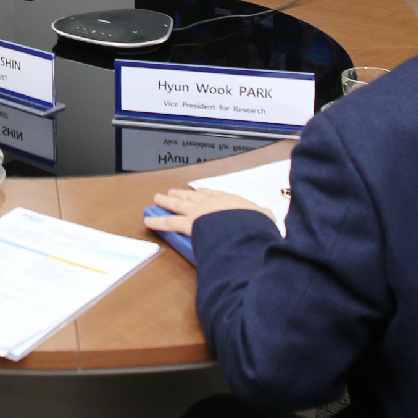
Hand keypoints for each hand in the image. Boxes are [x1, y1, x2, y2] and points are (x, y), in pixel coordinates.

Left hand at [143, 187, 273, 235]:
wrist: (244, 226)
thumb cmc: (255, 223)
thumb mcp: (264, 218)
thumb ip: (263, 217)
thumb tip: (269, 219)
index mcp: (229, 200)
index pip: (213, 195)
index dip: (203, 194)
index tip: (198, 192)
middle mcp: (211, 203)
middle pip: (192, 197)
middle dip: (181, 194)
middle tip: (171, 192)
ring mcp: (198, 212)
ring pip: (178, 205)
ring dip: (167, 201)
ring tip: (158, 198)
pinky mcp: (189, 224)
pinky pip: (169, 223)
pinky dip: (157, 221)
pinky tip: (147, 220)